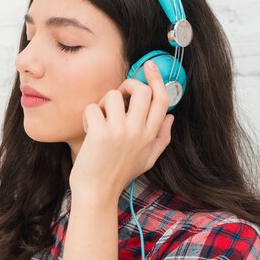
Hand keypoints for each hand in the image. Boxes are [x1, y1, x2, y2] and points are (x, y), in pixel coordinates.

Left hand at [68, 60, 174, 201]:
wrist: (97, 194)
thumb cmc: (117, 176)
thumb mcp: (146, 160)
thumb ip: (161, 138)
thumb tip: (171, 117)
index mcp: (151, 136)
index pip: (162, 99)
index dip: (157, 78)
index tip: (148, 66)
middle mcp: (139, 132)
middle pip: (141, 90)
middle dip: (126, 86)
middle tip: (117, 98)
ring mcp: (120, 132)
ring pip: (112, 95)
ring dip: (102, 104)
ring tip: (99, 122)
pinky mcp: (101, 134)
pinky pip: (93, 108)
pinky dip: (88, 117)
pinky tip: (88, 132)